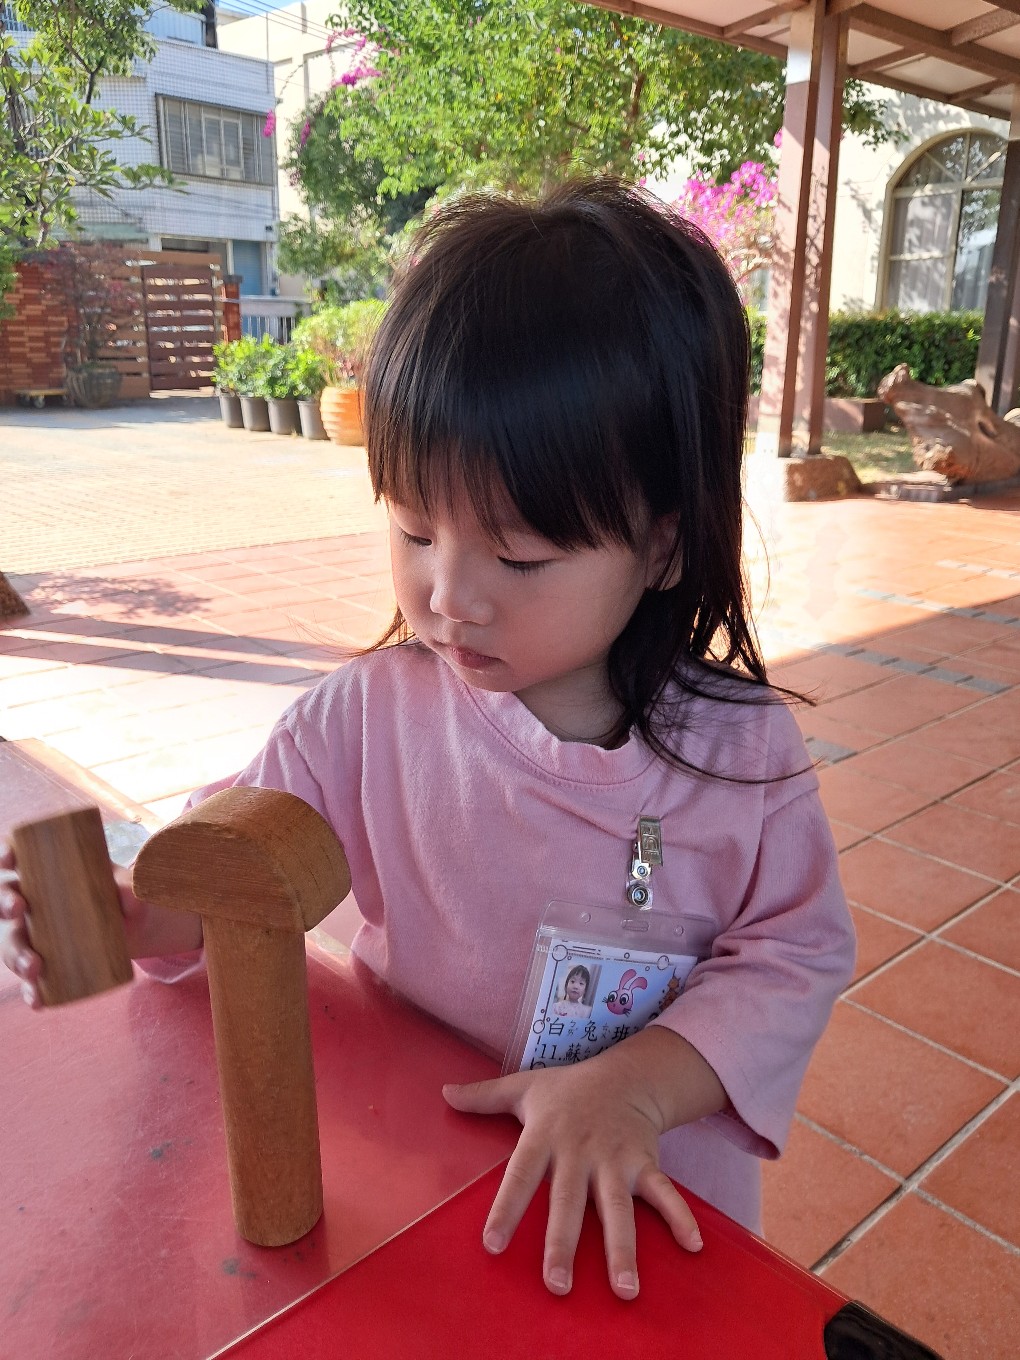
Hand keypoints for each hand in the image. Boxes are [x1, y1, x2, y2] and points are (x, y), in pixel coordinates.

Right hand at [0, 840, 202, 1006]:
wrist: (136, 928)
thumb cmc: (122, 895)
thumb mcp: (128, 886)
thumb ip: (129, 886)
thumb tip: (125, 892)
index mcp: (44, 876)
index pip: (14, 861)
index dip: (3, 856)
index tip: (10, 859)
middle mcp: (32, 905)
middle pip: (5, 903)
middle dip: (4, 906)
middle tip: (18, 909)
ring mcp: (36, 936)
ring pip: (12, 944)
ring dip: (15, 956)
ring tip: (33, 968)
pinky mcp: (46, 963)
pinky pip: (30, 980)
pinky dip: (30, 991)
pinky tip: (37, 1001)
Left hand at [443, 1028, 712, 1299]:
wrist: (625, 1073)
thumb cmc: (568, 1089)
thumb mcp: (525, 1087)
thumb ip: (484, 1096)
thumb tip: (444, 1093)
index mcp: (545, 1135)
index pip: (520, 1175)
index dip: (506, 1208)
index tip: (492, 1245)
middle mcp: (579, 1150)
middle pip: (569, 1201)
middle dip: (563, 1242)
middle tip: (556, 1286)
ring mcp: (615, 1158)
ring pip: (618, 1206)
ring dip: (622, 1248)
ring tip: (625, 1290)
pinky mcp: (645, 1161)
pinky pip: (664, 1192)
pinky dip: (680, 1217)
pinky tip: (693, 1248)